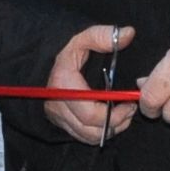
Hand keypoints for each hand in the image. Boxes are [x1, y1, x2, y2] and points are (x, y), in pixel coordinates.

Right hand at [42, 24, 133, 145]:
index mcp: (63, 86)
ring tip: (122, 114)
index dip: (114, 115)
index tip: (129, 104)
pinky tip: (109, 118)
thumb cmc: (63, 50)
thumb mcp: (80, 37)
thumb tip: (128, 34)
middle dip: (116, 123)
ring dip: (109, 129)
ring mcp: (58, 117)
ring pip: (88, 136)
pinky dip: (99, 132)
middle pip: (91, 130)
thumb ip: (102, 36)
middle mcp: (57, 106)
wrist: (39, 61)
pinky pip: (83, 136)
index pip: (90, 114)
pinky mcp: (60, 123)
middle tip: (130, 109)